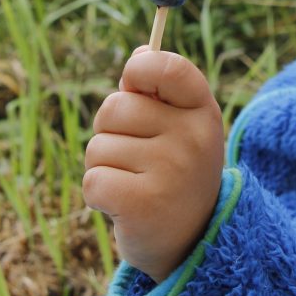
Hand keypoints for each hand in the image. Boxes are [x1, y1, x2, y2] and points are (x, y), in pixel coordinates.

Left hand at [83, 47, 224, 282]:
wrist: (191, 243)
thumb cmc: (175, 172)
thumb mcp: (179, 128)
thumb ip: (158, 91)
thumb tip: (138, 53)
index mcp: (202, 111)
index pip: (167, 67)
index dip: (139, 68)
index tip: (134, 82)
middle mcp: (192, 138)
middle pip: (114, 107)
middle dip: (110, 131)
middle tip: (135, 156)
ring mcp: (171, 171)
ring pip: (98, 146)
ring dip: (104, 165)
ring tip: (133, 183)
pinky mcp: (143, 204)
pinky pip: (92, 179)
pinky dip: (98, 194)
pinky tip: (123, 206)